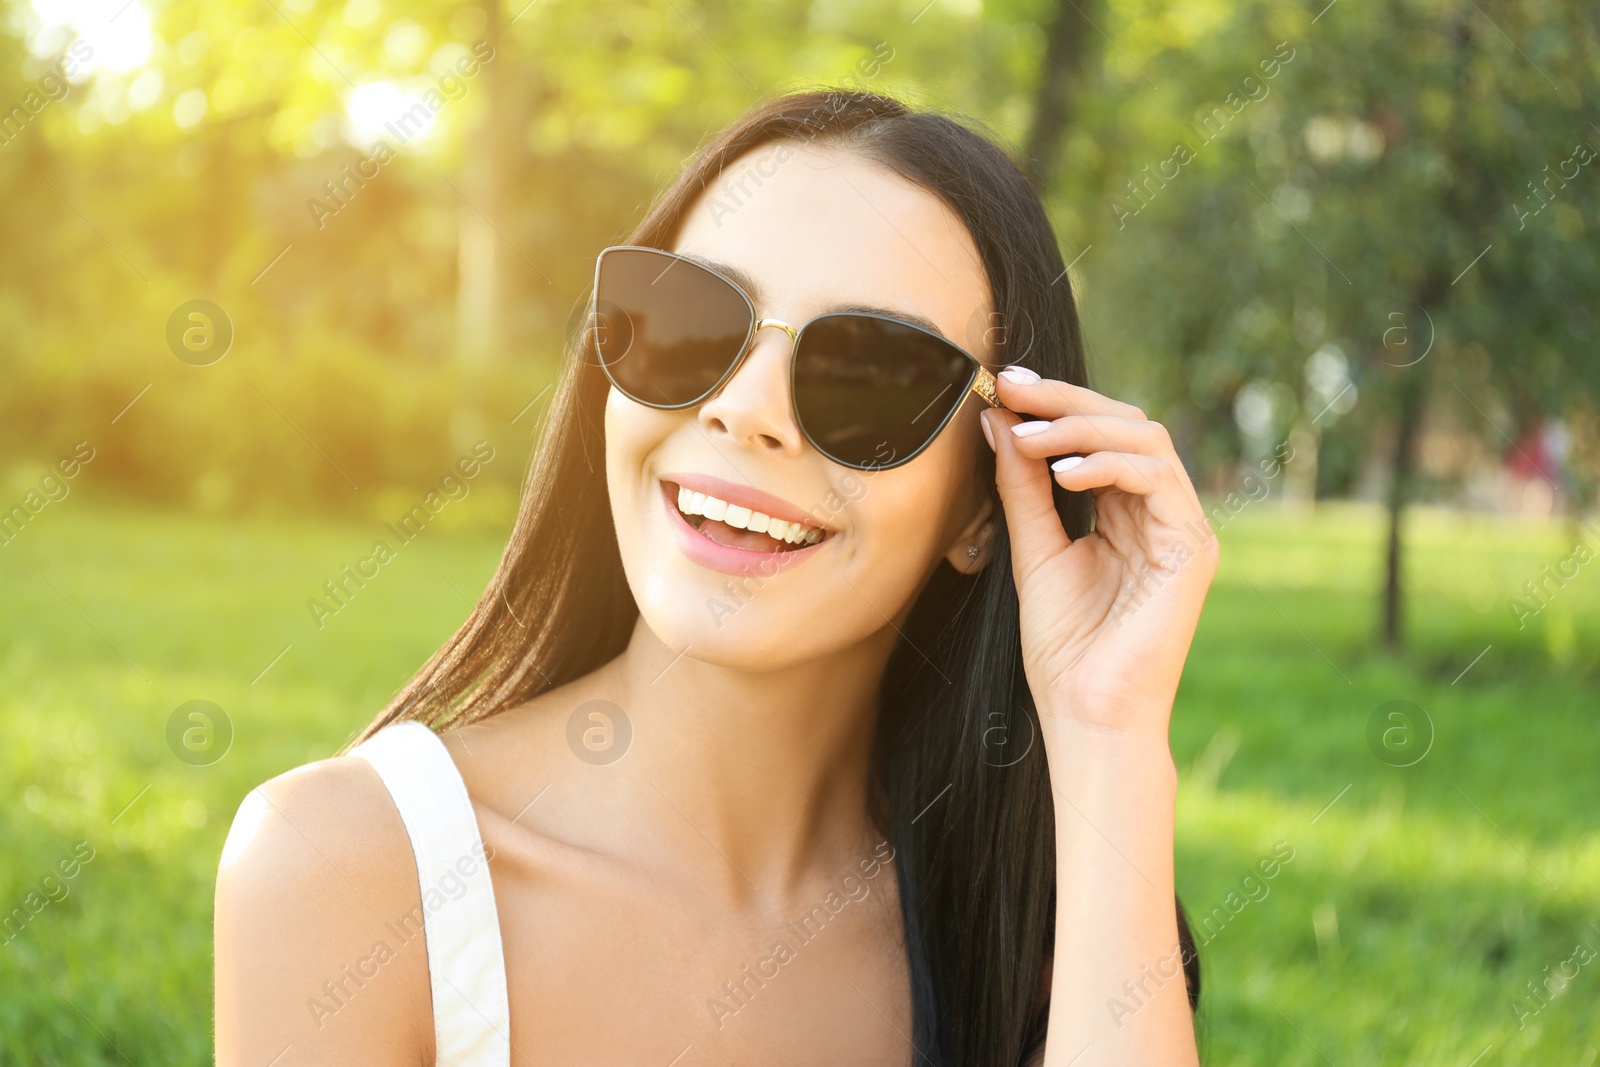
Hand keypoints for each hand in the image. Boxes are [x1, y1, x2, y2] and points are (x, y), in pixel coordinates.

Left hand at [981, 367, 1217, 740]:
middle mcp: (1159, 513)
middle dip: (1065, 401)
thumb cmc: (1063, 647)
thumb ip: (1021, 486)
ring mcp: (1182, 528)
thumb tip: (998, 420)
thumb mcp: (1032, 549)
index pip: (1097, 437)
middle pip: (1125, 425)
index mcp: (1125, 513)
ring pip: (1145, 440)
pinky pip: (1157, 479)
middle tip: (1013, 387)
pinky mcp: (1193, 547)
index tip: (1003, 386)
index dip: (1054, 405)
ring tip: (1027, 437)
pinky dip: (1109, 465)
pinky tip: (1062, 474)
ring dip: (1081, 429)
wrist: (1087, 713)